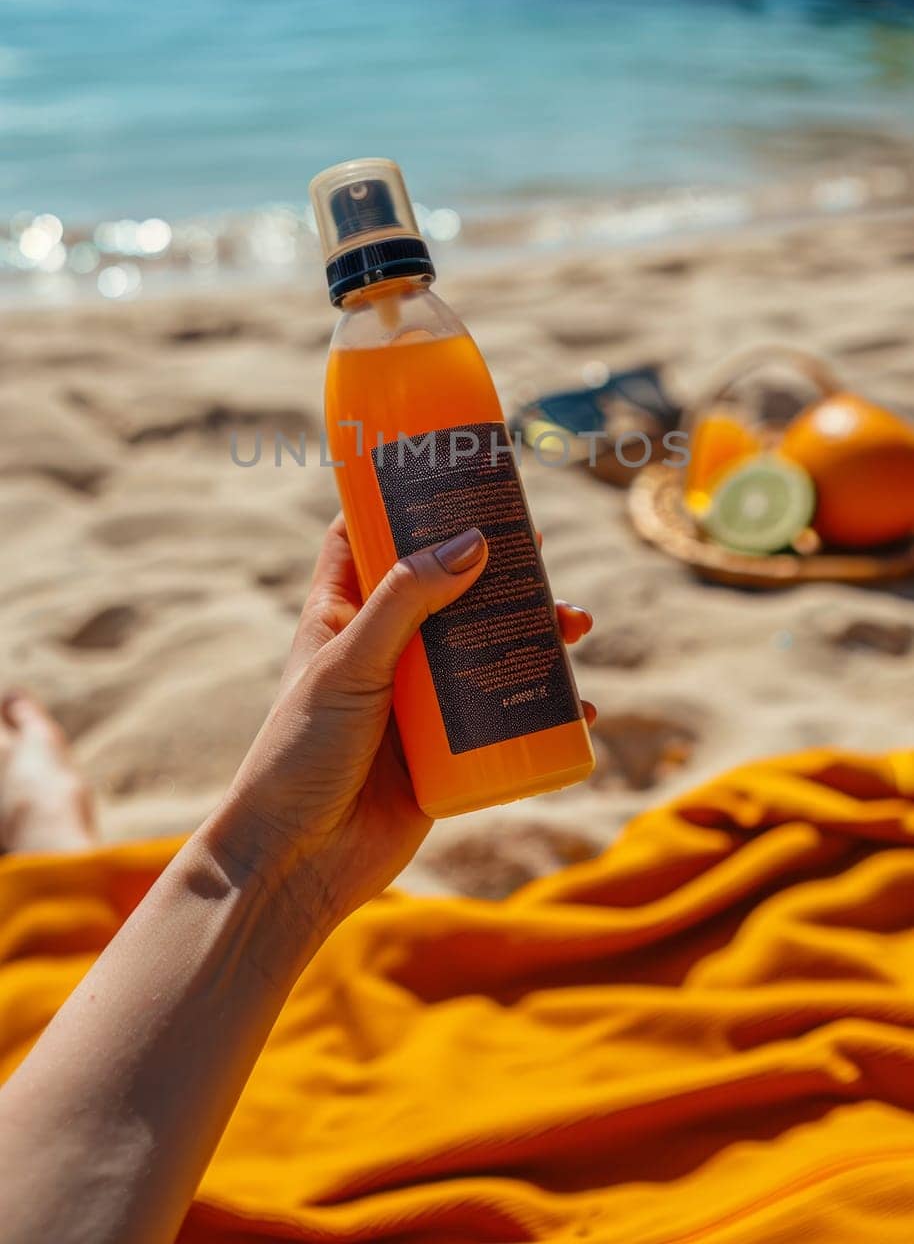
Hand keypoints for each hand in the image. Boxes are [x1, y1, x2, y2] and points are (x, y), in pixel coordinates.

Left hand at [208, 513, 594, 947]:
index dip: (405, 504)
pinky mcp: (447, 753)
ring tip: (575, 625)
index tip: (452, 475)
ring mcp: (417, 701)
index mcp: (341, 614)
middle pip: (447, 588)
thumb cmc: (301, 754)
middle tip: (540, 552)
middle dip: (497, 568)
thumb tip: (474, 541)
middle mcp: (382, 650)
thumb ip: (408, 600)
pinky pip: (504, 718)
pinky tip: (579, 705)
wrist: (297, 864)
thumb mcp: (351, 663)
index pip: (368, 538)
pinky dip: (545, 707)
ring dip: (531, 632)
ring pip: (484, 649)